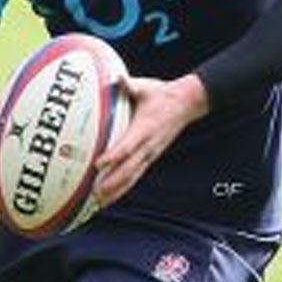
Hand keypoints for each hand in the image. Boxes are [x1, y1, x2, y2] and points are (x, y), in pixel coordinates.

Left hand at [93, 74, 208, 206]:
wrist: (187, 104)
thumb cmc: (163, 94)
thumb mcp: (147, 86)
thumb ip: (130, 85)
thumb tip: (117, 78)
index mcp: (146, 128)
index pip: (128, 145)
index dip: (114, 156)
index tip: (98, 164)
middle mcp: (149, 145)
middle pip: (129, 169)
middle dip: (112, 182)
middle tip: (94, 193)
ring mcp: (151, 154)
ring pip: (132, 177)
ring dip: (116, 191)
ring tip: (99, 203)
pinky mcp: (150, 158)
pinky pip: (135, 176)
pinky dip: (122, 189)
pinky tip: (109, 198)